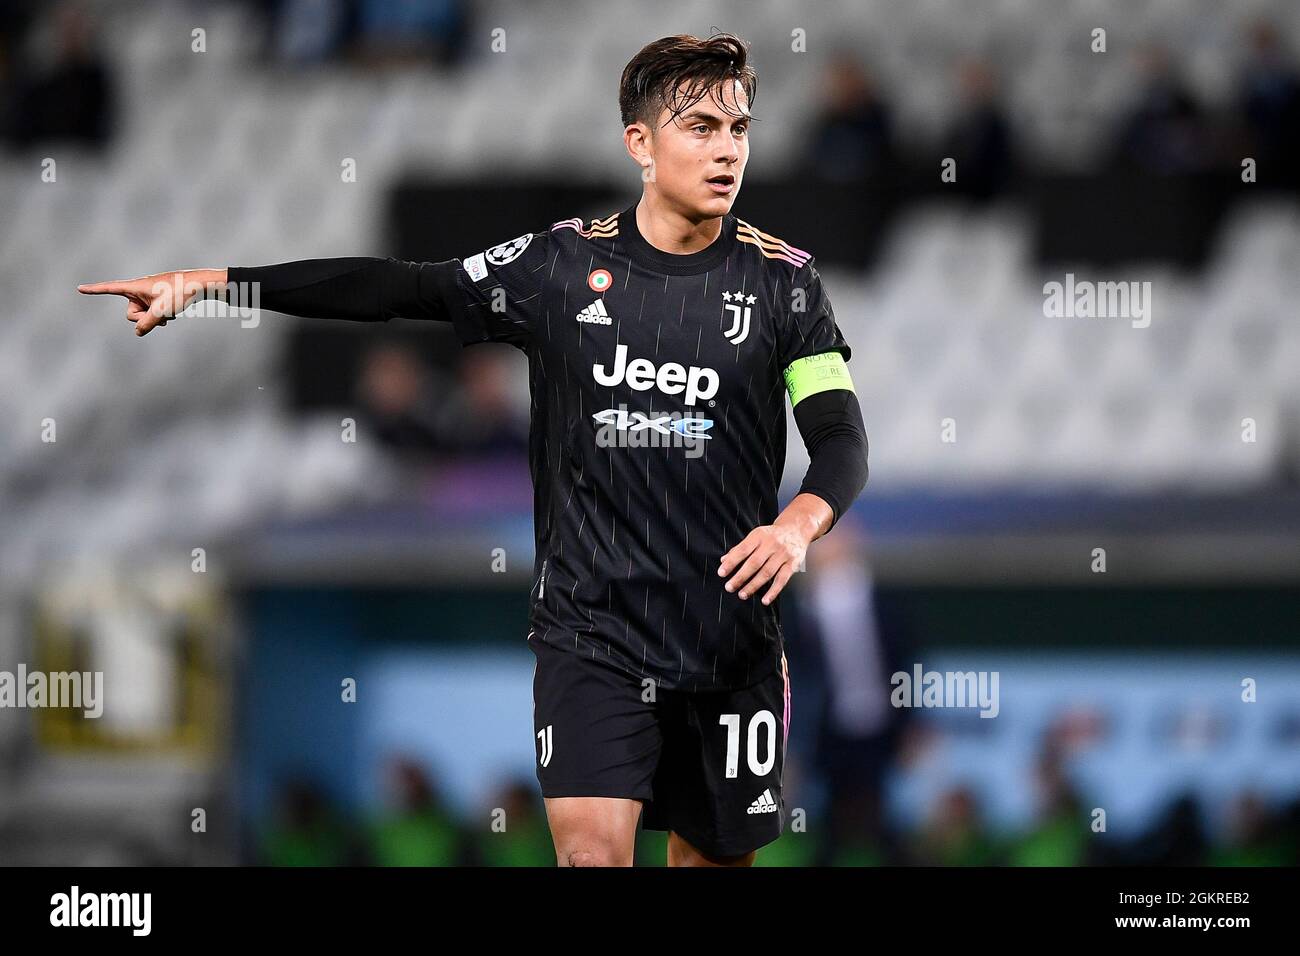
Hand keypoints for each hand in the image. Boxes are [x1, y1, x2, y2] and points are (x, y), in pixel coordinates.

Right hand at [78, 269, 225, 335]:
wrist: (200, 285)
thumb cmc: (180, 292)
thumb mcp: (162, 310)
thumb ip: (147, 323)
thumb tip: (138, 332)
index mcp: (136, 286)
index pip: (110, 289)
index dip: (94, 290)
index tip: (79, 288)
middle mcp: (139, 290)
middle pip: (131, 313)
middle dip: (143, 318)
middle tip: (161, 314)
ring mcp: (148, 295)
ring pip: (143, 316)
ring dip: (154, 318)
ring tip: (169, 312)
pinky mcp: (157, 299)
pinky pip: (152, 314)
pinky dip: (161, 316)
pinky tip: (173, 312)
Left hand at [718, 522, 810, 605]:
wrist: (796, 529)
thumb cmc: (771, 536)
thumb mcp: (756, 536)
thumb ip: (740, 548)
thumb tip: (723, 561)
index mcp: (759, 536)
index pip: (742, 550)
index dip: (731, 562)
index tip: (721, 573)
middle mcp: (771, 544)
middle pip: (754, 563)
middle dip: (740, 577)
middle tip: (729, 587)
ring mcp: (783, 554)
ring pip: (767, 572)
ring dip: (753, 586)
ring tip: (742, 594)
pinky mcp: (793, 564)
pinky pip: (782, 580)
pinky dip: (773, 591)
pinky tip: (765, 600)